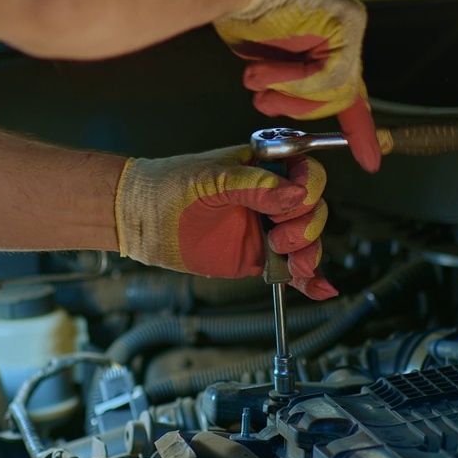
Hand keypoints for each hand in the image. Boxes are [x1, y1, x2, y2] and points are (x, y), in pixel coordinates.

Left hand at [114, 147, 335, 299]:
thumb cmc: (167, 186)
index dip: (308, 189)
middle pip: (313, 210)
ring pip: (307, 240)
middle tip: (277, 235)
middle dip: (305, 225)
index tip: (292, 203)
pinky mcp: (254, 256)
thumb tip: (295, 195)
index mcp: (262, 168)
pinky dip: (309, 280)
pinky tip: (320, 289)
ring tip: (287, 259)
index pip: (306, 174)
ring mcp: (263, 228)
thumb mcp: (211, 179)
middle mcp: (268, 197)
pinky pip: (289, 268)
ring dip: (309, 252)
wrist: (137, 218)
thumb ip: (254, 185)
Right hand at [214, 0, 380, 172]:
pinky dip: (291, 80)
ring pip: (331, 91)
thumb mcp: (266, 64)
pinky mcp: (349, 24)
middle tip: (265, 101)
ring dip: (285, 93)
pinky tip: (264, 68)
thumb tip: (282, 105)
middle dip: (296, 108)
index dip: (360, 132)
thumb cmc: (243, 16)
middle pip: (336, 100)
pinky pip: (328, 76)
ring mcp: (350, 30)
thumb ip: (288, 85)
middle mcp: (344, 39)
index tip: (371, 160)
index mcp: (327, 48)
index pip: (349, 96)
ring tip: (257, 77)